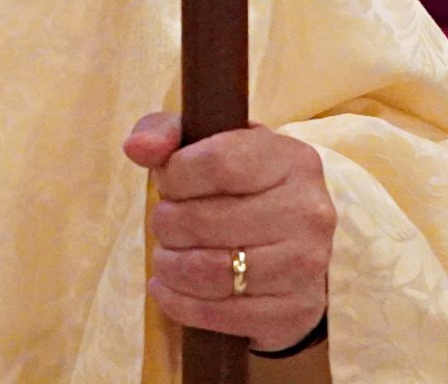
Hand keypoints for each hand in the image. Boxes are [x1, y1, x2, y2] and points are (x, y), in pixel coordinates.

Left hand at [124, 112, 331, 352]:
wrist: (289, 244)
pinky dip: (180, 303)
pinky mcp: (296, 311)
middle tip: (165, 225)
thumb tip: (138, 148)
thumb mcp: (205, 144)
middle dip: (166, 224)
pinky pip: (220, 314)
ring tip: (167, 256)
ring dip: (170, 265)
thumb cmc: (238, 186)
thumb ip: (165, 132)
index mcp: (292, 159)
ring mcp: (308, 265)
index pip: (217, 163)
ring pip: (210, 271)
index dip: (175, 176)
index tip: (169, 183)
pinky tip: (168, 288)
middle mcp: (310, 211)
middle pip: (204, 221)